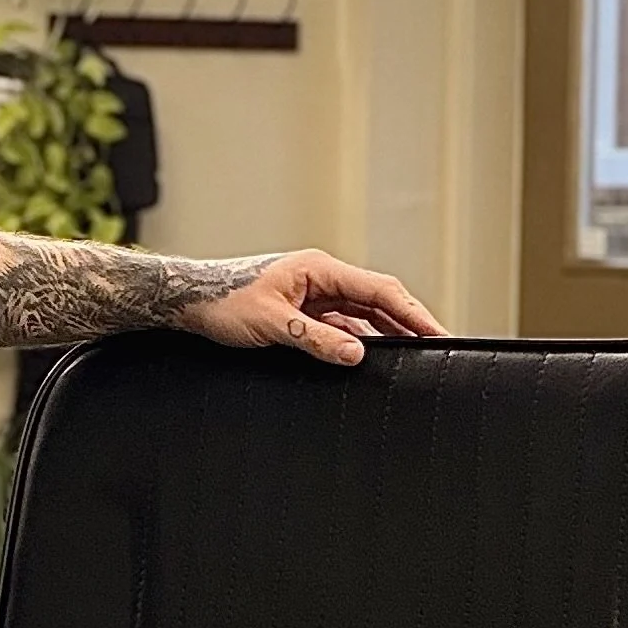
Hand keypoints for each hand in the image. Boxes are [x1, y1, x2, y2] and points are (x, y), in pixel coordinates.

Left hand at [184, 251, 443, 365]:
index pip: (379, 289)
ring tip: (414, 356)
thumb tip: (356, 353)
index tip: (436, 332)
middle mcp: (322, 279)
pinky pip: (342, 327)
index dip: (412, 312)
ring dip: (387, 334)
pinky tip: (372, 358)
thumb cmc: (223, 301)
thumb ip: (315, 339)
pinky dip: (359, 341)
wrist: (189, 301)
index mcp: (319, 269)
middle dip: (409, 323)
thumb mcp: (271, 324)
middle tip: (438, 347)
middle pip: (378, 300)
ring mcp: (315, 296)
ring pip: (363, 315)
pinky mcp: (305, 313)